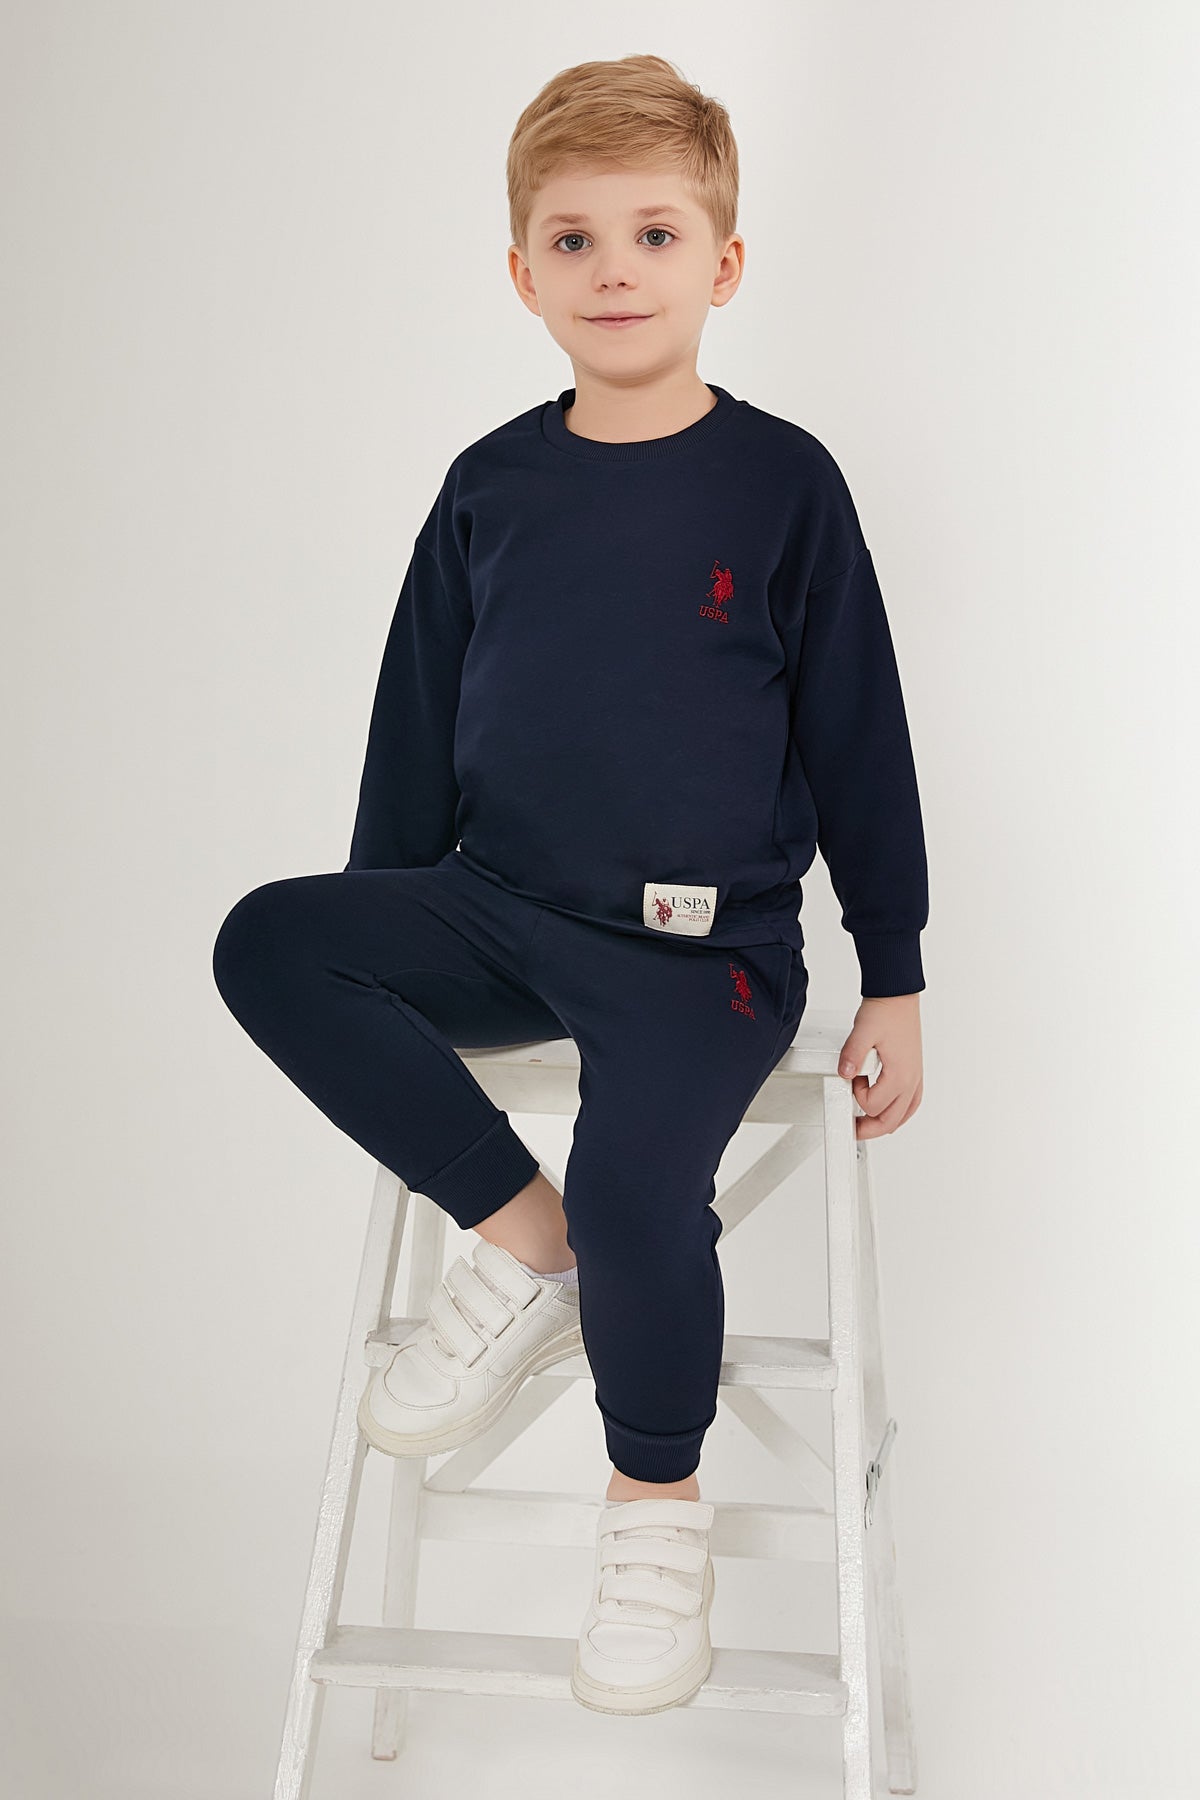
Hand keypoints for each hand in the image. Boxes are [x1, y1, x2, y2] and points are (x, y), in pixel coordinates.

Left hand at [837, 993, 923, 1139]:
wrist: (898, 996)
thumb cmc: (886, 1011)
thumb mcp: (862, 1031)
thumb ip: (852, 1055)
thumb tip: (844, 1074)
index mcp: (900, 1074)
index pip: (874, 1106)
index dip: (856, 1096)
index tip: (850, 1079)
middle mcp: (911, 1080)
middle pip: (891, 1121)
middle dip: (869, 1129)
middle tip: (851, 1128)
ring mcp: (915, 1077)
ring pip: (903, 1115)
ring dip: (884, 1122)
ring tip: (866, 1122)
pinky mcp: (914, 1071)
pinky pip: (911, 1103)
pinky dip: (898, 1112)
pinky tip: (889, 1109)